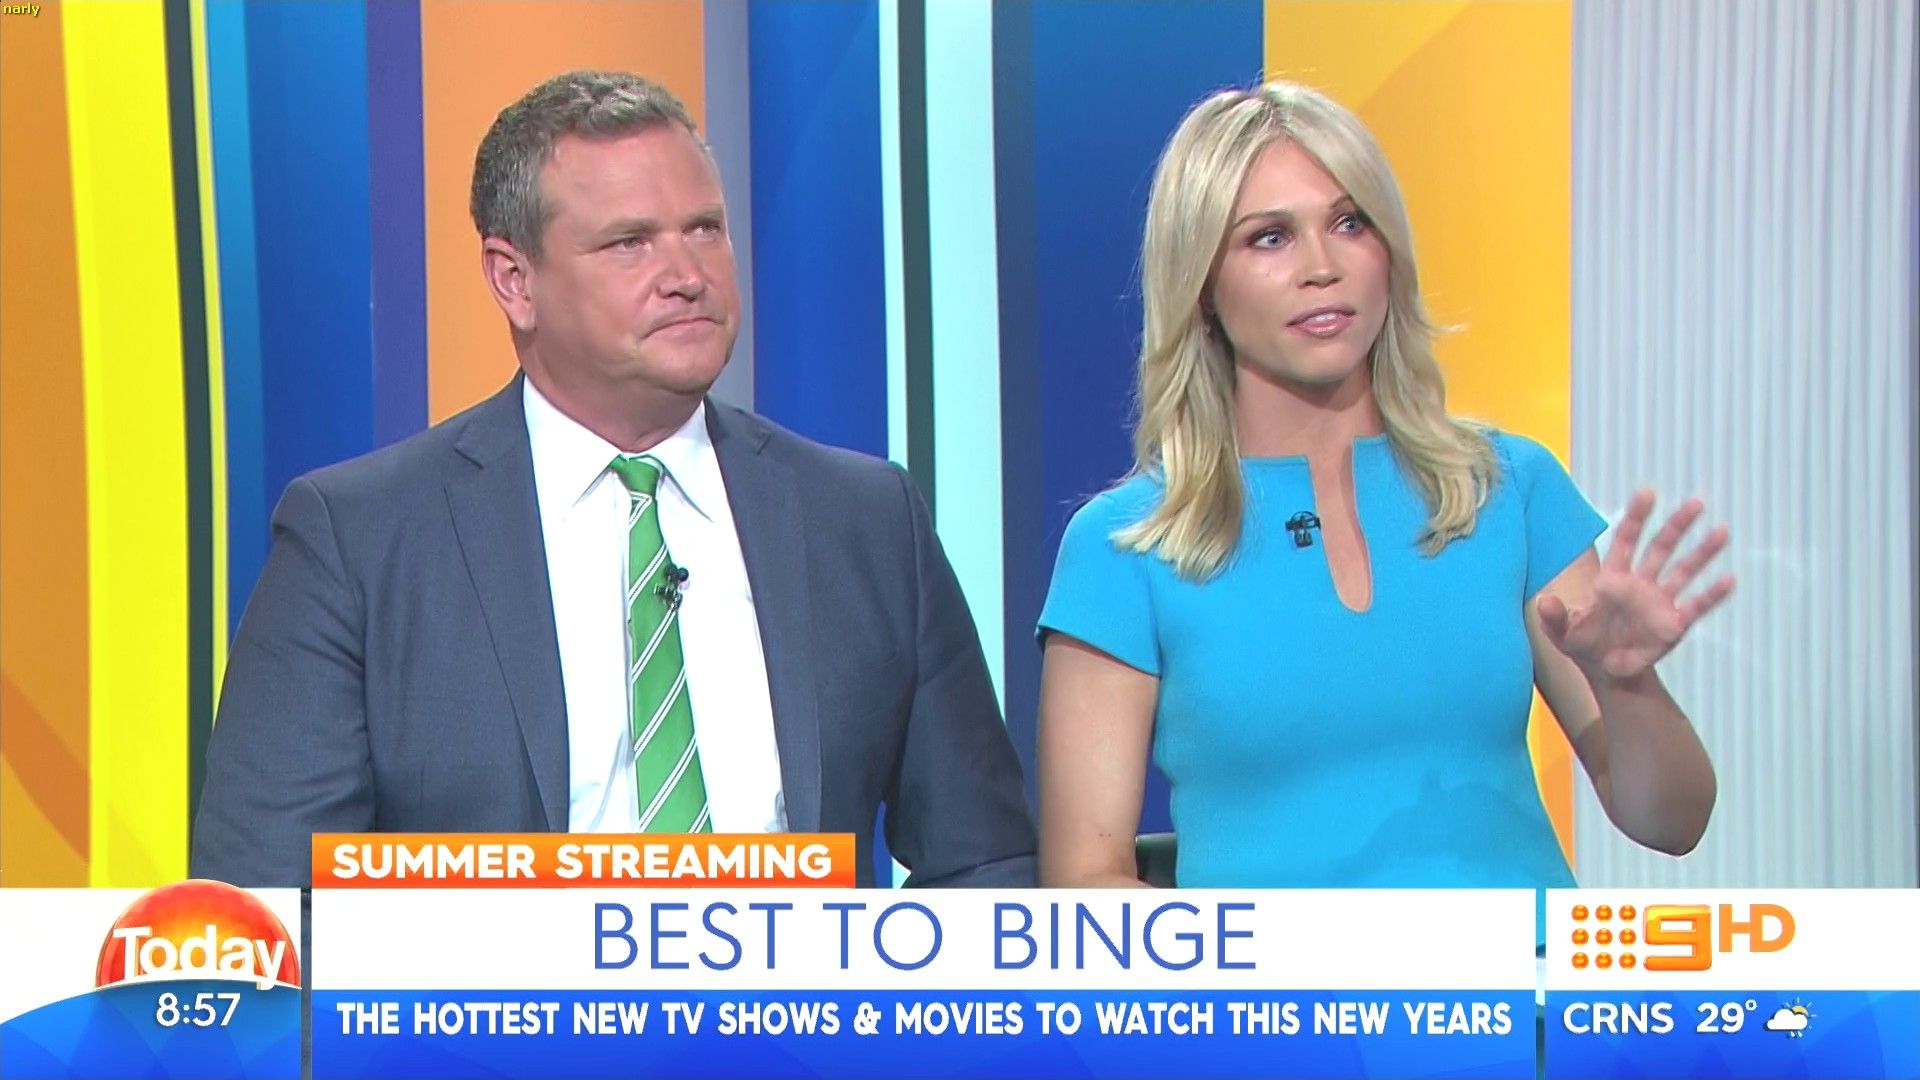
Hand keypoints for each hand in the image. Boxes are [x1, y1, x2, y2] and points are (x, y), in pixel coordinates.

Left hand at [1538, 490, 1734, 682]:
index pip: (1626, 540)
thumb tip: (1544, 601)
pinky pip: (1696, 606)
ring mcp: (1659, 602)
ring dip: (1702, 553)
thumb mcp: (1561, 633)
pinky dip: (1711, 594)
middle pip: (1661, 548)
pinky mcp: (1674, 624)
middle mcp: (1640, 584)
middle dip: (1677, 526)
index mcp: (1612, 579)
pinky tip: (1728, 579)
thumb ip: (1553, 617)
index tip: (1648, 492)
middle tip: (1696, 502)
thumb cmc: (1583, 644)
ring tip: (1722, 532)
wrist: (1607, 673)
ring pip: (1684, 571)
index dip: (1636, 517)